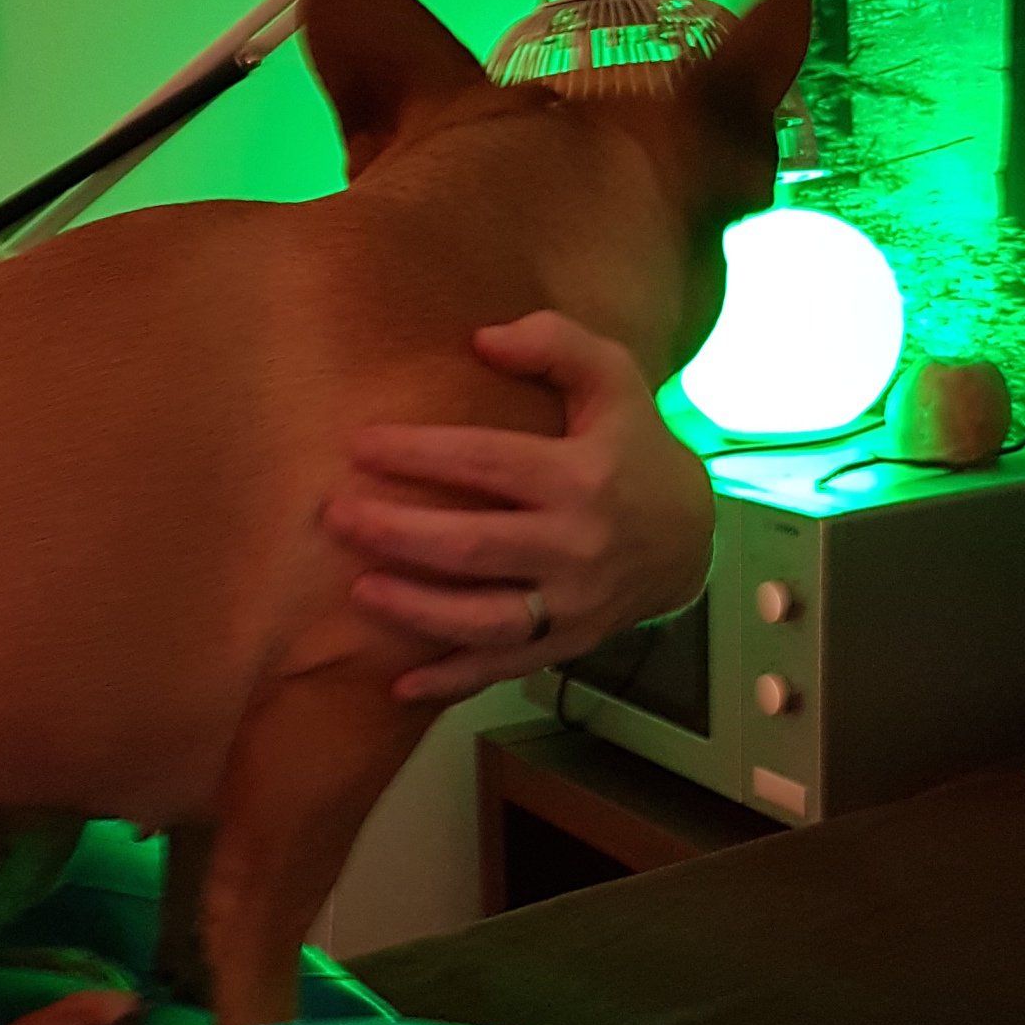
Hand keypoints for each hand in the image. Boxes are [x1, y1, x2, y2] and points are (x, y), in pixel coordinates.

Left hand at [324, 311, 714, 703]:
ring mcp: (572, 604)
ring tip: (358, 590)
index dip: (419, 454)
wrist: (688, 537)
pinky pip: (503, 666)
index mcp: (581, 476)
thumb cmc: (632, 445)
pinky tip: (400, 684)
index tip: (359, 445)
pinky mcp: (567, 643)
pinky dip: (452, 681)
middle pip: (472, 547)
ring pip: (483, 618)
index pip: (486, 463)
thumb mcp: (614, 377)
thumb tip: (482, 340)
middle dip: (397, 533)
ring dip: (415, 610)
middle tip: (335, 517)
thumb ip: (555, 343)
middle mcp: (576, 545)